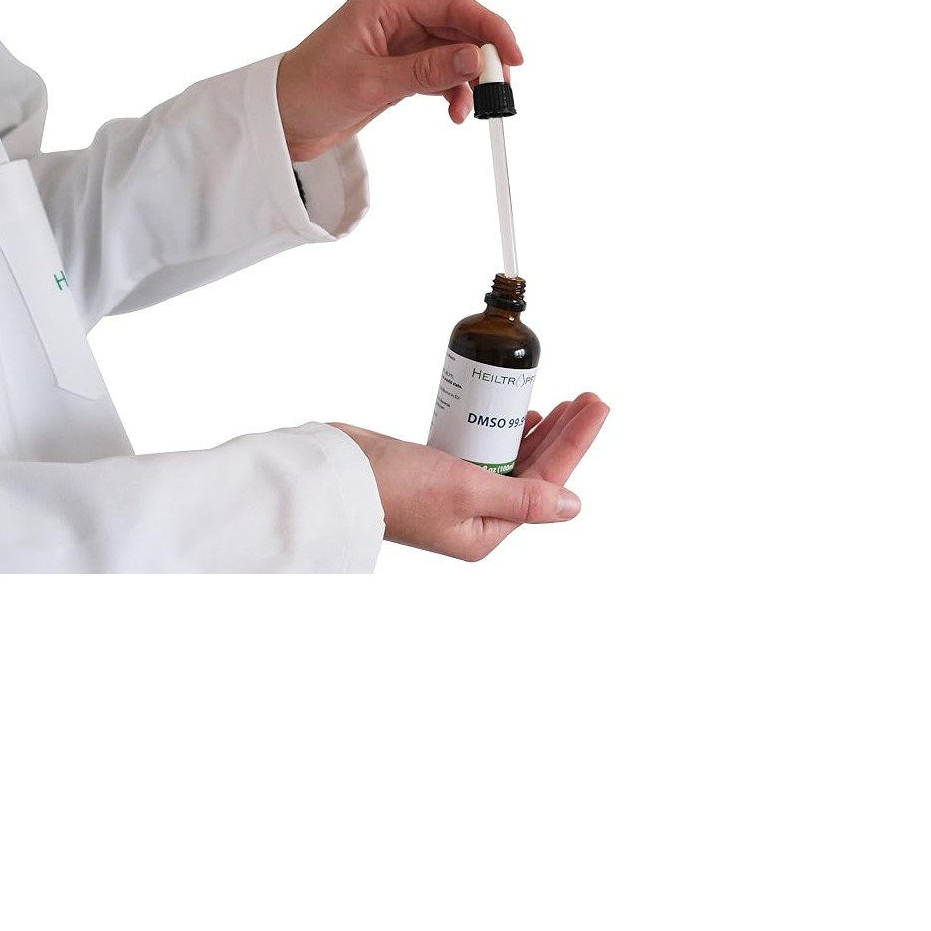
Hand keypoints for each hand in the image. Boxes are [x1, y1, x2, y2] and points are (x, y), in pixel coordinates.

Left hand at [276, 0, 521, 161]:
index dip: (488, 26)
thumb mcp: (370, 82)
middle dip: (484, 57)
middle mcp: (393, 20)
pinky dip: (452, 92)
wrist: (277, 123)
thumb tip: (475, 59)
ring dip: (469, 80)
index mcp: (383, 5)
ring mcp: (397, 47)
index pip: (451, 5)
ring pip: (452, 54)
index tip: (511, 55)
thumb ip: (425, 71)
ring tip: (473, 110)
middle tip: (501, 89)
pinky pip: (438, 75)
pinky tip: (455, 112)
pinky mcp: (397, 72)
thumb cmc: (307, 92)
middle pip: (458, 28)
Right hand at [331, 394, 609, 561]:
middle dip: (565, 434)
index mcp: (484, 532)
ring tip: (565, 405)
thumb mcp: (465, 490)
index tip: (596, 407)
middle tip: (589, 399)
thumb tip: (572, 506)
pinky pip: (485, 451)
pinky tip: (520, 416)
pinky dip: (504, 432)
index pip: (546, 482)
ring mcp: (457, 494)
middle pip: (536, 470)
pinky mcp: (438, 471)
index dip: (575, 442)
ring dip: (539, 432)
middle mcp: (475, 517)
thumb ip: (521, 498)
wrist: (334, 474)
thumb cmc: (392, 487)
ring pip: (513, 459)